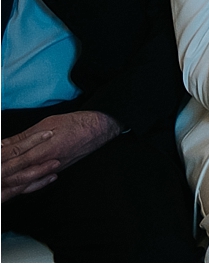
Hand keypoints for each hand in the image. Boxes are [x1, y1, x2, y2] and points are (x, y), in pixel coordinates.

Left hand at [0, 111, 118, 199]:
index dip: (0, 159)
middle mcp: (44, 163)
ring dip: (7, 183)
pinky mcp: (54, 172)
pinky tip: (14, 186)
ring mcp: (49, 170)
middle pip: (14, 174)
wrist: (99, 129)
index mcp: (41, 148)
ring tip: (0, 182)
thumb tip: (2, 145)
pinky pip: (34, 184)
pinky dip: (21, 186)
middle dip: (2, 174)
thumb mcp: (46, 123)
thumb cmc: (74, 123)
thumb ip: (22, 137)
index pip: (12, 158)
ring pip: (22, 182)